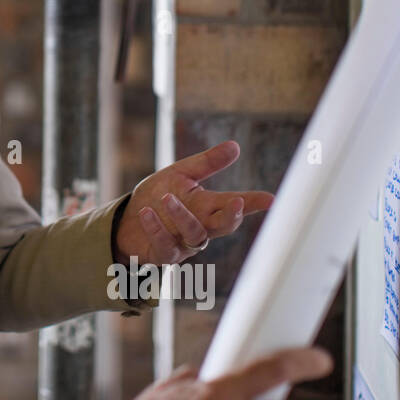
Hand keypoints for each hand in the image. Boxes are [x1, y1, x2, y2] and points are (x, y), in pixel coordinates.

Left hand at [114, 140, 272, 264]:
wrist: (127, 220)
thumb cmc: (158, 196)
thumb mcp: (181, 174)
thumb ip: (207, 163)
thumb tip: (235, 146)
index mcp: (208, 206)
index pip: (235, 204)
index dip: (253, 202)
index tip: (271, 199)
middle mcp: (202, 226)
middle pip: (224, 226)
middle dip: (232, 216)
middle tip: (237, 202)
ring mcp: (185, 243)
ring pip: (194, 234)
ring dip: (182, 215)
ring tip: (166, 197)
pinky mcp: (164, 253)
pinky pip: (165, 244)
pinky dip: (156, 229)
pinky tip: (147, 213)